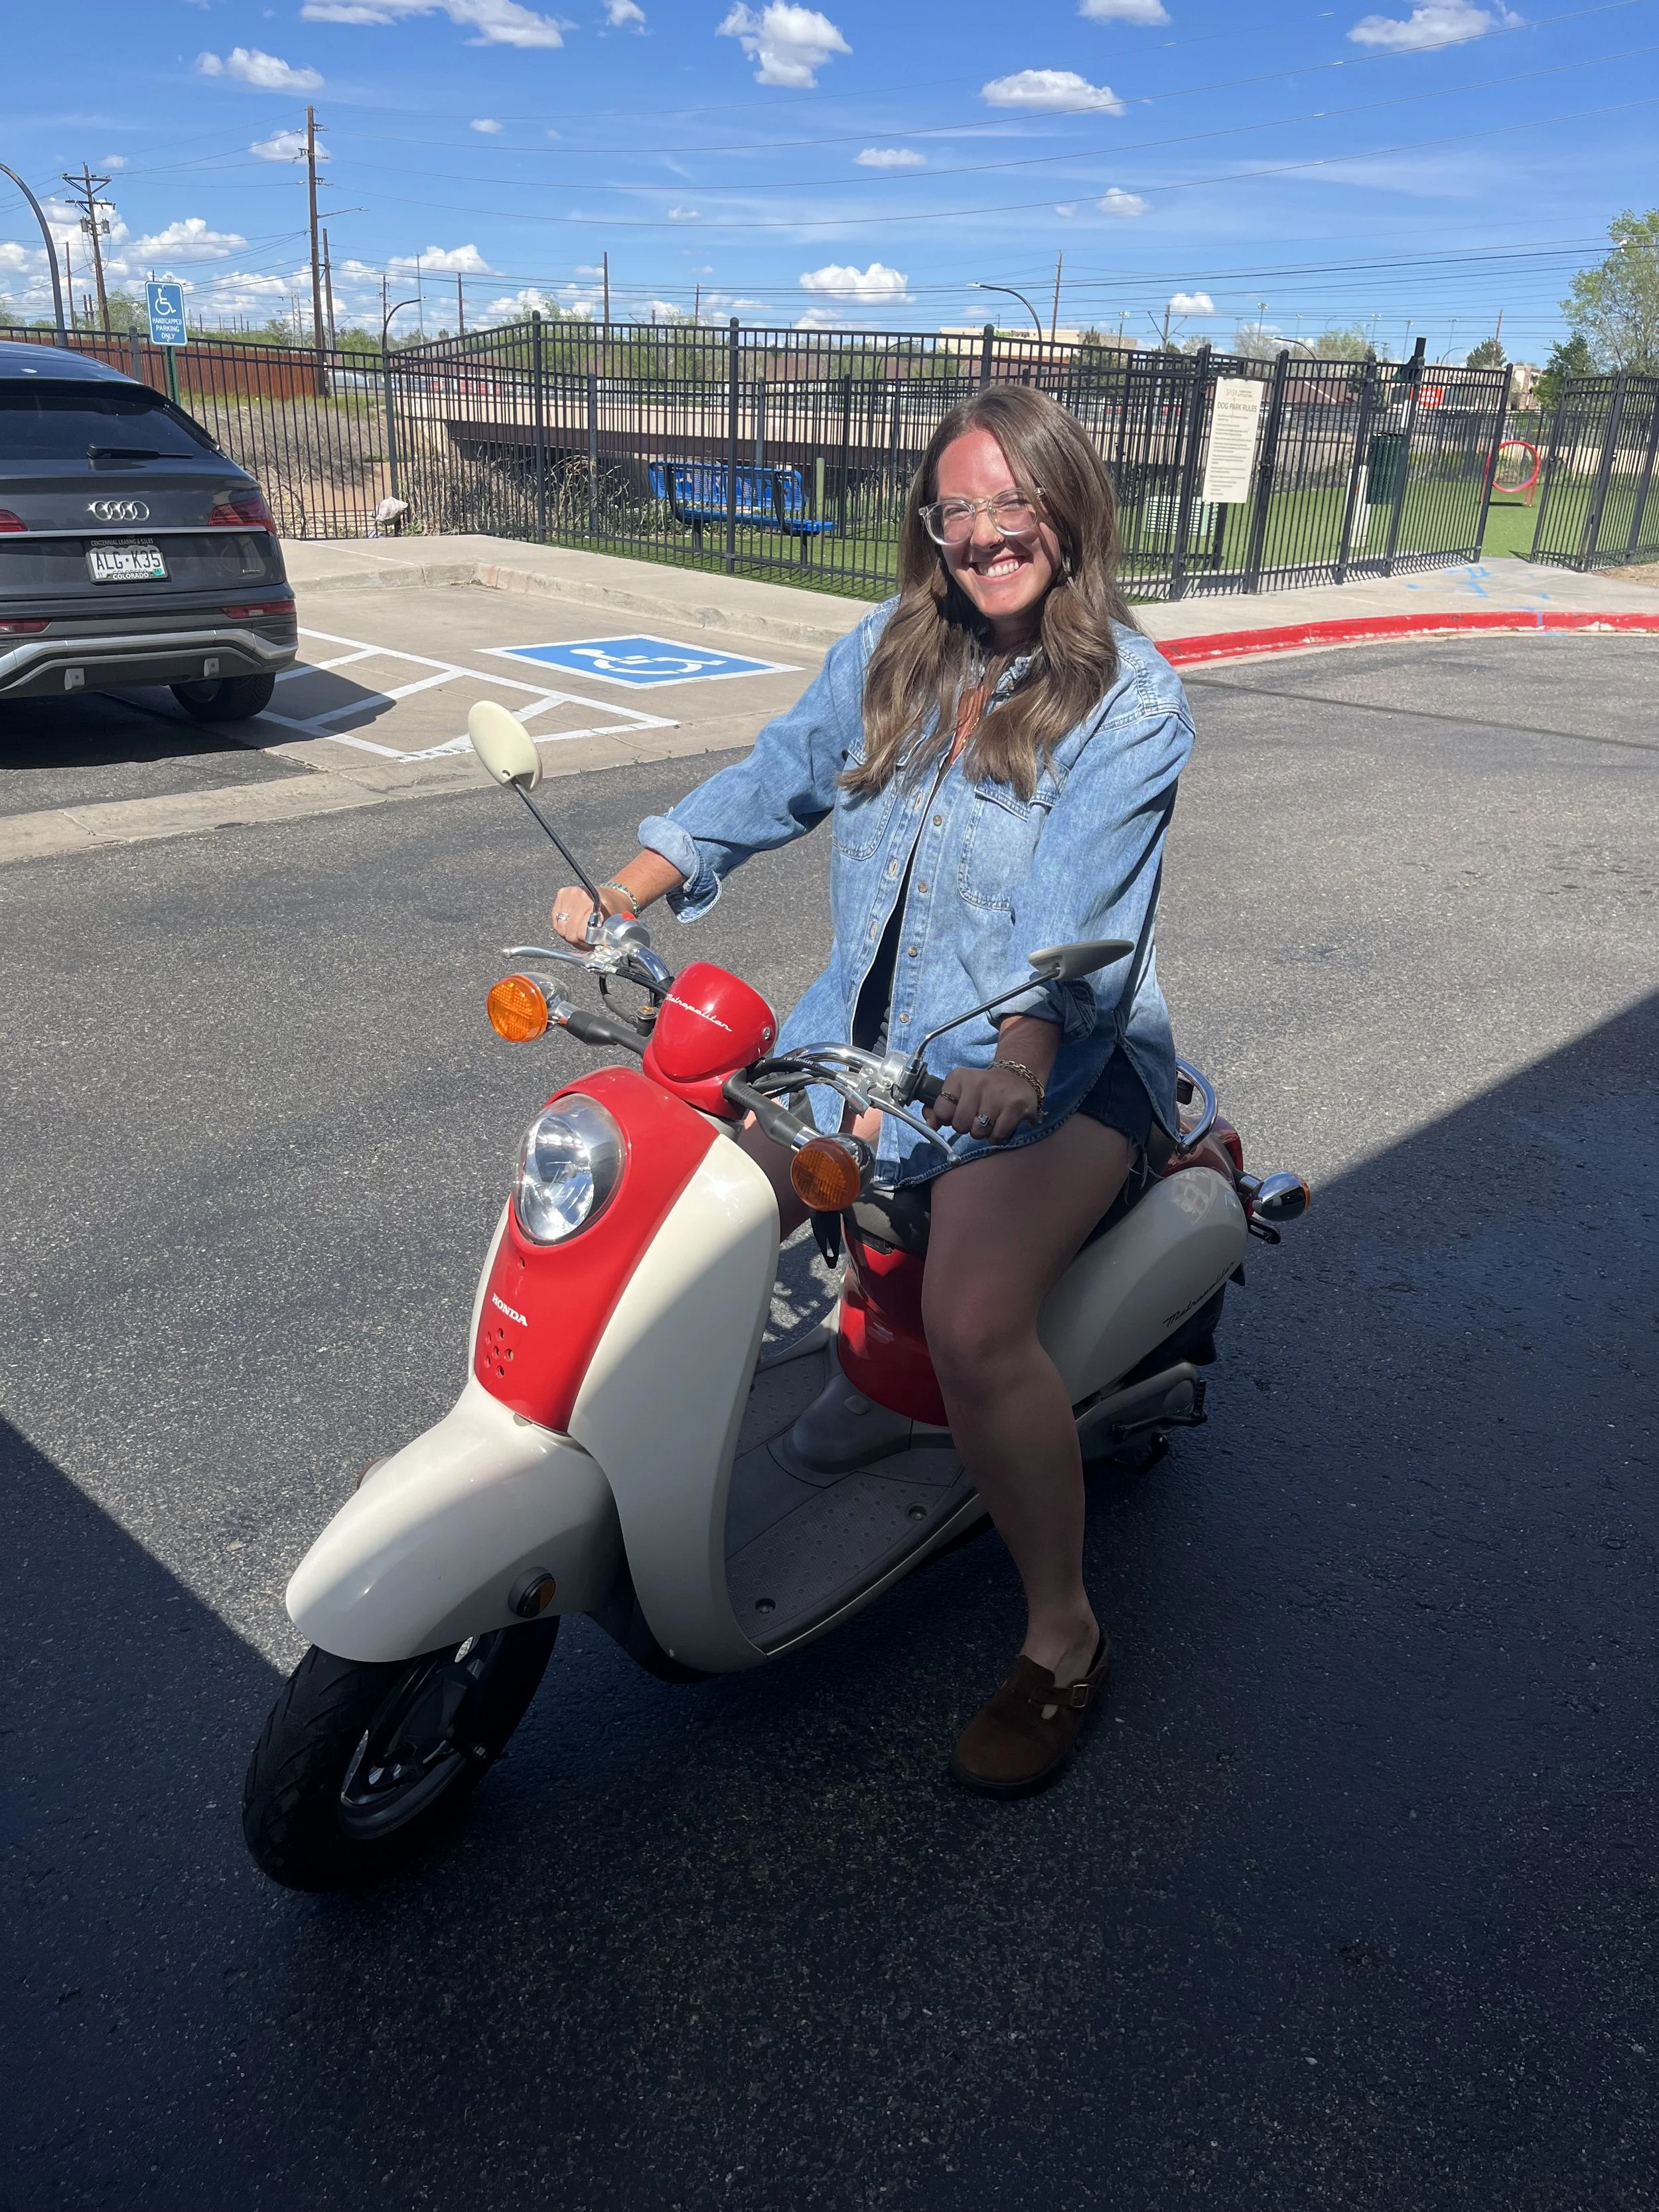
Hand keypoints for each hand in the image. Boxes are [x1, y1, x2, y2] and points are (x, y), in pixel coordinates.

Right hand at [550, 883, 628, 947]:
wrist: (613, 894)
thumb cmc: (612, 908)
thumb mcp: (612, 922)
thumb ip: (602, 935)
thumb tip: (593, 948)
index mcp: (592, 902)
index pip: (581, 932)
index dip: (586, 941)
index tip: (590, 943)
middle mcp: (578, 896)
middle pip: (568, 932)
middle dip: (577, 940)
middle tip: (584, 940)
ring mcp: (568, 894)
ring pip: (560, 927)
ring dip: (568, 933)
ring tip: (578, 932)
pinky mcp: (561, 894)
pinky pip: (555, 920)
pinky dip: (562, 926)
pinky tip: (571, 925)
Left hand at [924, 1064, 1040, 1143]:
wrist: (1017, 1077)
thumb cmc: (983, 1089)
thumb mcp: (958, 1091)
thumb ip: (939, 1108)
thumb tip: (930, 1125)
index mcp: (959, 1078)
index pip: (942, 1111)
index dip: (948, 1119)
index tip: (957, 1113)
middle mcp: (977, 1083)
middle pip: (960, 1125)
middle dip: (967, 1127)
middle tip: (976, 1117)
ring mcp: (997, 1094)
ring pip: (979, 1132)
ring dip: (983, 1132)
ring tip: (990, 1119)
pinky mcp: (1014, 1106)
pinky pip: (997, 1135)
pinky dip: (997, 1136)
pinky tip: (1001, 1123)